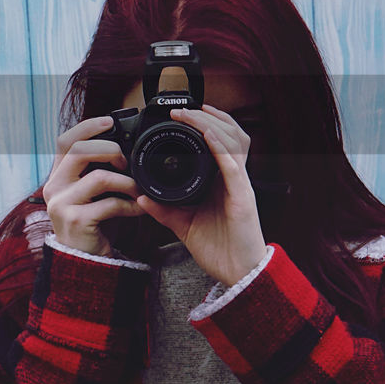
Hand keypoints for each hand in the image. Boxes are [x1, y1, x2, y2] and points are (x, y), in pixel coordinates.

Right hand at [42, 116, 147, 255]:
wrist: (83, 263)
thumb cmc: (92, 225)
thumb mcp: (90, 194)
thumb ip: (96, 171)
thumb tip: (123, 149)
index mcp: (57, 176)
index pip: (65, 141)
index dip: (87, 126)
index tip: (109, 120)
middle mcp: (55, 187)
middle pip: (79, 150)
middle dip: (109, 149)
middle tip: (126, 162)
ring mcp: (63, 204)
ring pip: (99, 177)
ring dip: (126, 182)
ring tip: (138, 190)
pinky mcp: (77, 221)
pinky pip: (110, 204)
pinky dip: (130, 206)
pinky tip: (139, 210)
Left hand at [134, 103, 268, 285]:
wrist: (237, 273)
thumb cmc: (217, 248)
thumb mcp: (182, 224)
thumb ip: (164, 209)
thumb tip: (141, 196)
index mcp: (222, 181)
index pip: (219, 141)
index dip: (206, 123)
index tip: (183, 113)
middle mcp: (234, 178)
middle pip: (230, 133)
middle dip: (208, 116)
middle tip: (184, 109)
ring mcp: (241, 185)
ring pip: (234, 142)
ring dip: (213, 124)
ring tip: (193, 115)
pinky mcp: (243, 197)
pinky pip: (234, 166)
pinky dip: (221, 148)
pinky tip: (209, 136)